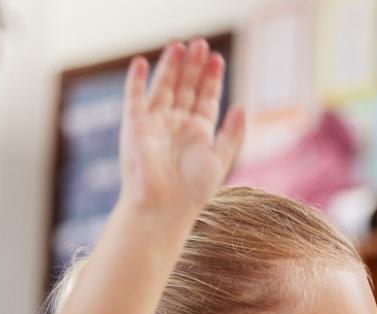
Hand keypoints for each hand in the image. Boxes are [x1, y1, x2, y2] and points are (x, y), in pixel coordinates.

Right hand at [119, 38, 244, 214]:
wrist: (165, 206)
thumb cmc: (193, 190)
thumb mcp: (220, 159)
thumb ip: (231, 134)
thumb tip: (242, 109)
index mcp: (197, 133)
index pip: (205, 98)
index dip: (211, 78)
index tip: (217, 58)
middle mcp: (176, 124)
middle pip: (185, 87)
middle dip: (192, 66)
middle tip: (200, 44)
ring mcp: (155, 123)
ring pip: (164, 87)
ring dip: (171, 66)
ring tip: (180, 44)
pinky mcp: (134, 125)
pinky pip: (134, 97)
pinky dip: (137, 80)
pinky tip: (143, 63)